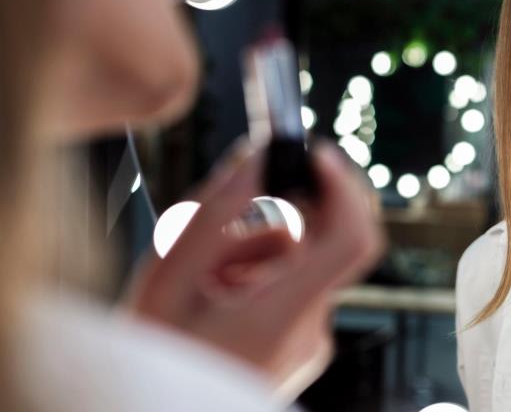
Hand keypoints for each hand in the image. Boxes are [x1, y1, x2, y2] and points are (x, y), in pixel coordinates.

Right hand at [125, 139, 382, 396]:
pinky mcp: (305, 341)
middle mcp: (309, 331)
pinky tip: (217, 294)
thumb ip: (215, 212)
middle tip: (226, 226)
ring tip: (205, 277)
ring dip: (257, 249)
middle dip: (276, 217)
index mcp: (280, 318)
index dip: (343, 187)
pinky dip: (258, 272)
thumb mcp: (166, 279)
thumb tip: (256, 158)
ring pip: (302, 260)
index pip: (352, 240)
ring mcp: (311, 340)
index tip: (315, 155)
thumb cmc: (153, 360)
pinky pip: (294, 283)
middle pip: (319, 241)